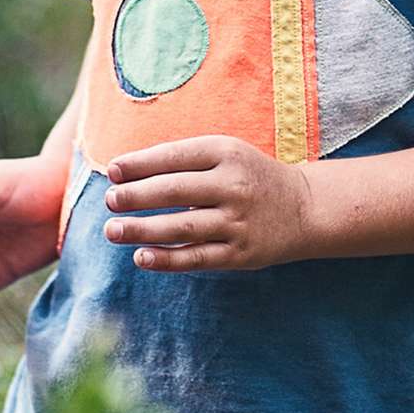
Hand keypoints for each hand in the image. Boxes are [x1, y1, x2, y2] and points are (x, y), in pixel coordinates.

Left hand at [100, 136, 325, 272]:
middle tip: (109, 200)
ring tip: (112, 230)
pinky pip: (197, 258)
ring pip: (182, 227)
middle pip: (175, 191)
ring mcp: (237, 221)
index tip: (112, 171)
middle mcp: (233, 185)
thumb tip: (125, 173)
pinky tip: (141, 257)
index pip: (175, 156)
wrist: (304, 208)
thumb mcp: (225, 153)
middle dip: (137, 196)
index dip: (140, 164)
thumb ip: (182, 160)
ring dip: (142, 230)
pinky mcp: (240, 253)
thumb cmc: (249, 176)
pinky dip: (167, 259)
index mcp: (227, 153)